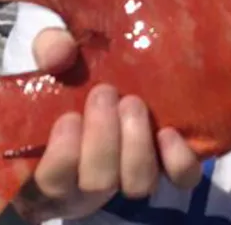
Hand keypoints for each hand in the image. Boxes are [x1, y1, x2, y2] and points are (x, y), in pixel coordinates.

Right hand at [11, 28, 201, 222]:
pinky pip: (181, 179)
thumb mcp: (57, 52)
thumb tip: (58, 55)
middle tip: (105, 93)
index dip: (62, 158)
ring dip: (135, 145)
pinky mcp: (168, 167)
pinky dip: (177, 160)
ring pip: (137, 184)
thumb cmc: (76, 70)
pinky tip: (168, 133)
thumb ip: (50, 46)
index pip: (51, 184)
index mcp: (52, 164)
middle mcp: (90, 183)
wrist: (122, 66)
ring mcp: (130, 176)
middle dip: (103, 139)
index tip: (69, 118)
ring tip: (132, 103)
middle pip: (97, 184)